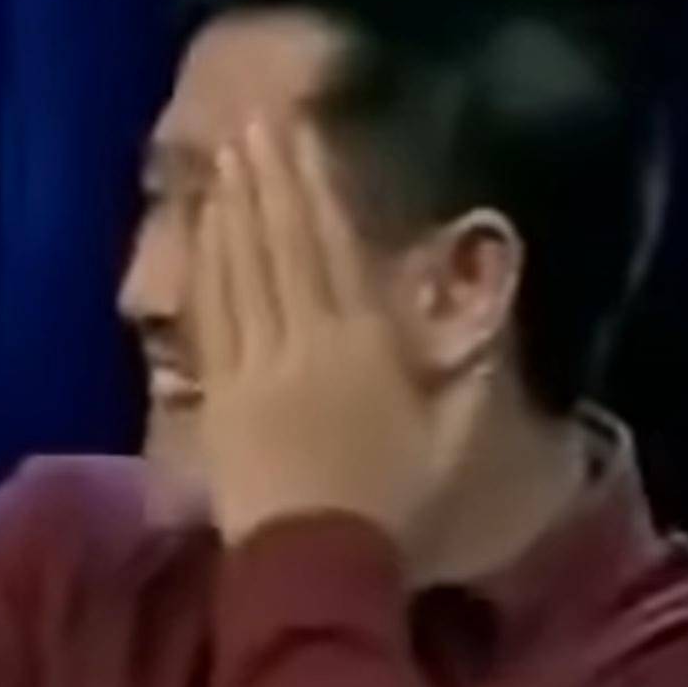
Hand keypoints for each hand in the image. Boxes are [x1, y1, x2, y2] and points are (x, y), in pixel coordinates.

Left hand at [194, 119, 436, 549]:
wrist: (313, 563)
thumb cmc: (391, 508)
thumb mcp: (451, 442)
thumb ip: (470, 377)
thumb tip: (485, 321)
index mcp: (363, 347)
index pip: (334, 250)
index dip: (315, 190)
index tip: (301, 141)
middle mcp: (306, 341)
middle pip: (282, 247)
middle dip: (268, 181)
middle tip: (253, 123)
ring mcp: (255, 365)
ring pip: (241, 272)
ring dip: (233, 211)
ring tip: (225, 160)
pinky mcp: (219, 393)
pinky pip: (211, 318)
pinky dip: (206, 270)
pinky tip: (202, 236)